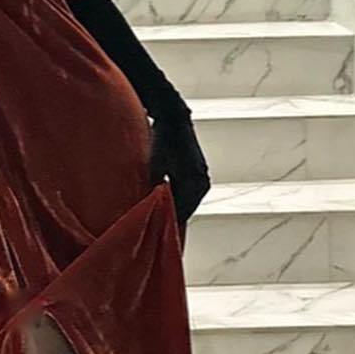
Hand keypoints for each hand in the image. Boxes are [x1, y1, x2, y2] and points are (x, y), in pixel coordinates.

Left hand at [148, 111, 210, 228]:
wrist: (175, 119)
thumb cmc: (164, 141)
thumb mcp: (156, 167)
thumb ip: (156, 189)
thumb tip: (151, 208)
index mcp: (195, 183)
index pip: (183, 212)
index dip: (170, 222)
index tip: (159, 234)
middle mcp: (203, 182)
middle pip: (188, 208)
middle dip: (174, 216)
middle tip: (158, 228)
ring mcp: (203, 177)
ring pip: (190, 200)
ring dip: (177, 206)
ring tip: (162, 216)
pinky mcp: (200, 171)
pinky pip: (191, 192)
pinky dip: (181, 197)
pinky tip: (169, 201)